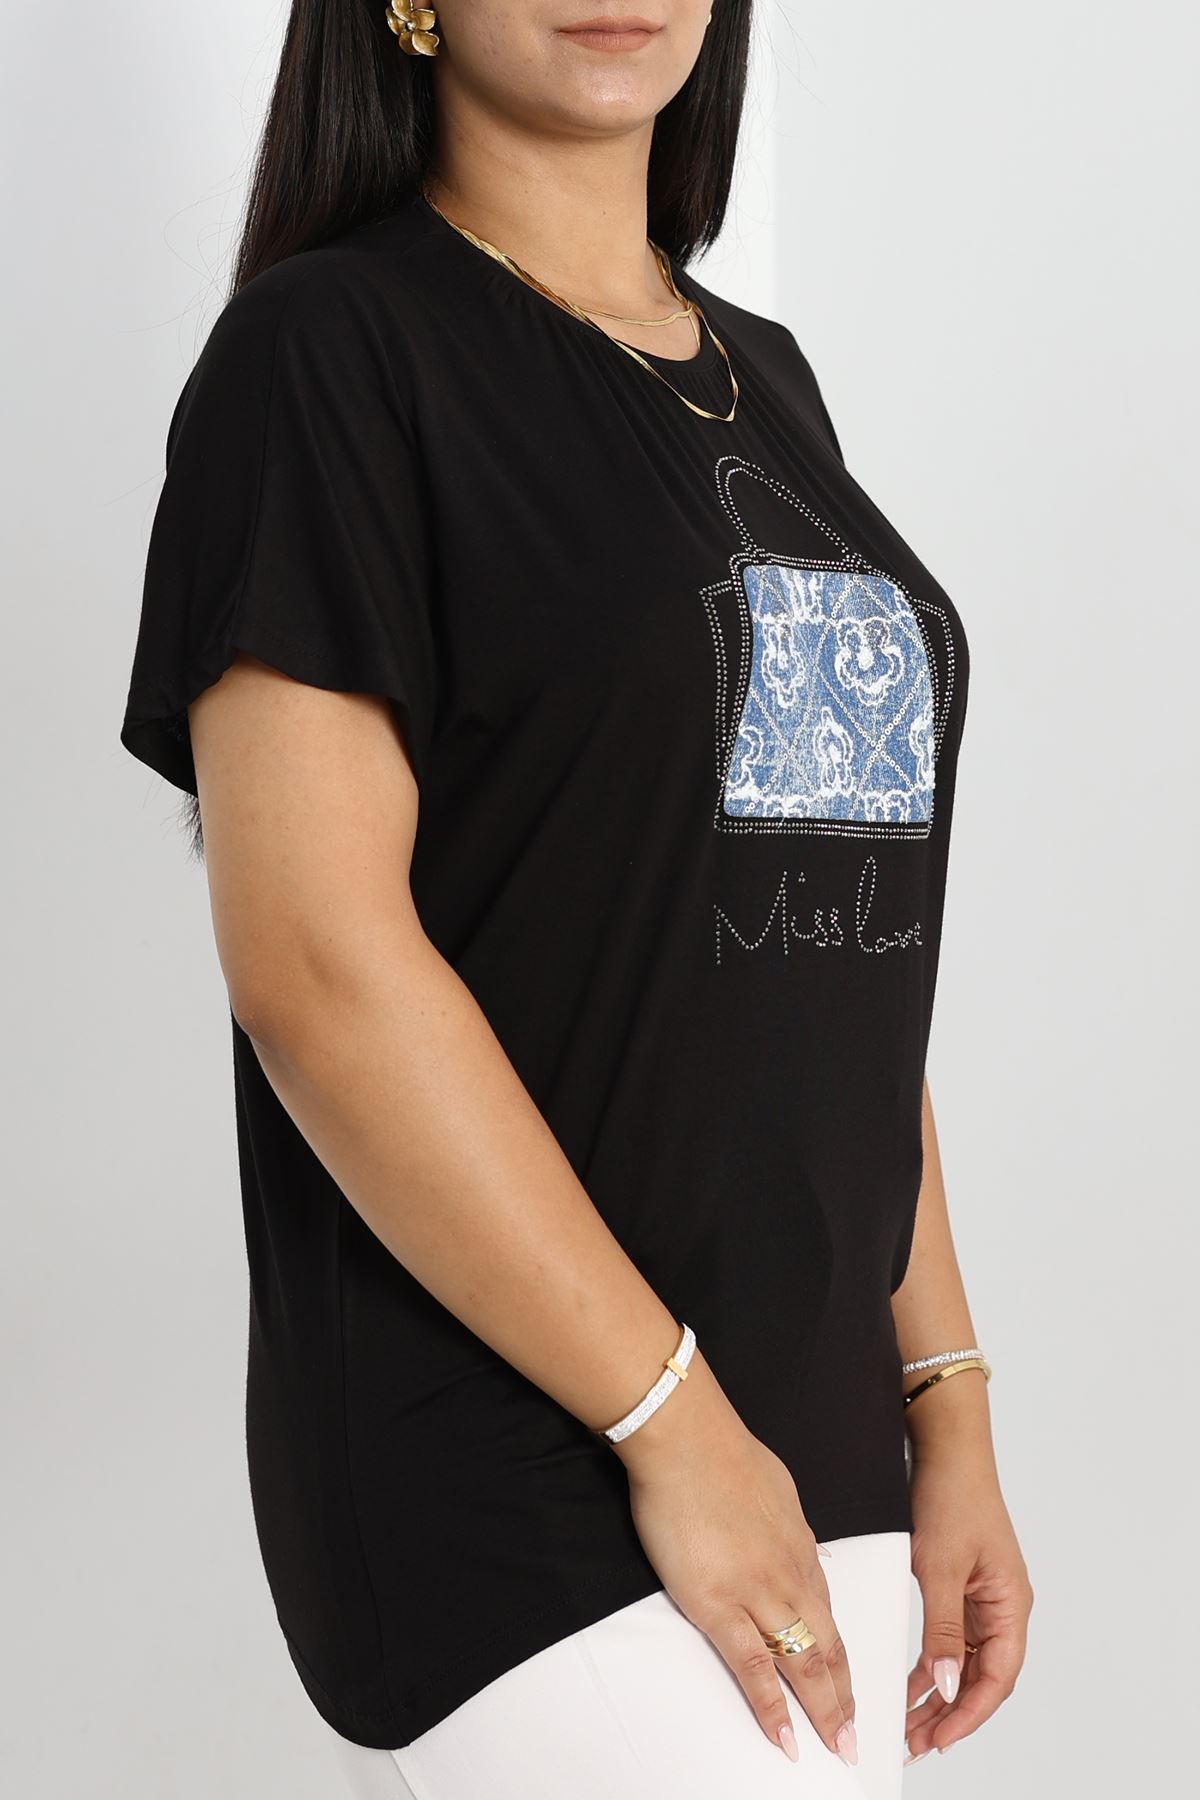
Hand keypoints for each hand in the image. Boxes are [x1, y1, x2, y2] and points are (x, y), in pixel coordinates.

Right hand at [612, 1351, 857, 1766]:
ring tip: (836, 1747)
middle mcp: (790, 1574)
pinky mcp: (719, 1604)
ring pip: (805, 1663)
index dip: (841, 1655)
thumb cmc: (719, 1450)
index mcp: (800, 1547)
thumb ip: (778, 1520)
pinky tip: (783, 1737)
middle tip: (855, 1736)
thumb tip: (776, 1530)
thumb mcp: (770, 1487)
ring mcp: (758, 1592)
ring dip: (823, 1711)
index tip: (848, 1685)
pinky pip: (753, 1667)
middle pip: (830, 1647)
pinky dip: (771, 1708)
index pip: (828, 1612)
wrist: (686, 1437)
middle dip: (845, 1697)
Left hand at [903, 1447, 1033, 1760]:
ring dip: (941, 1692)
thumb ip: (944, 1629)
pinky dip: (934, 1662)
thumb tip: (949, 1685)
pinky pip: (953, 1638)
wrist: (945, 1447)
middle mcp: (1003, 1604)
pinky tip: (912, 1683)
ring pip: (967, 1661)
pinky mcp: (963, 1586)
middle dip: (952, 1712)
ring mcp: (984, 1596)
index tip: (940, 1738)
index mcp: (1011, 1602)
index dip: (970, 1712)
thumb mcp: (941, 1566)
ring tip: (910, 1723)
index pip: (998, 1676)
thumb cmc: (952, 1495)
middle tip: (917, 1742)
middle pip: (984, 1675)